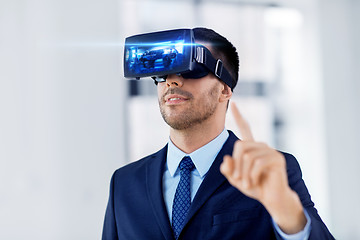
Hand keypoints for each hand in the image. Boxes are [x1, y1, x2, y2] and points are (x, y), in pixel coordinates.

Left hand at [220, 102, 306, 233]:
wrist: (273, 199)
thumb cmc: (255, 187)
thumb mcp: (236, 179)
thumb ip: (228, 170)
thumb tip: (226, 159)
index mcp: (252, 148)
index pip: (245, 128)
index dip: (239, 116)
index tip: (233, 102)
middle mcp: (262, 146)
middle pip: (240, 145)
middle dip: (236, 164)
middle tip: (237, 180)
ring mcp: (270, 151)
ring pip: (248, 156)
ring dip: (243, 173)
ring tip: (245, 184)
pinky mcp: (277, 159)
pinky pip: (257, 163)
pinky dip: (251, 175)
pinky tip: (253, 182)